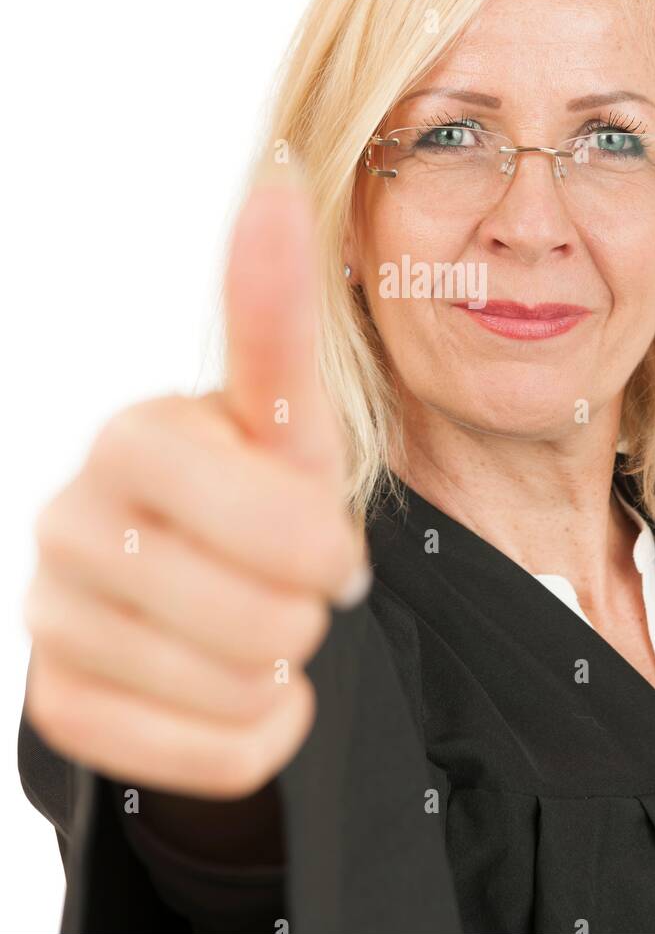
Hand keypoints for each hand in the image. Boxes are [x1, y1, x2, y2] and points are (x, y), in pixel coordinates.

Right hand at [23, 165, 368, 798]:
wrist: (196, 592)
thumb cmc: (252, 493)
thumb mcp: (285, 419)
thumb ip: (277, 314)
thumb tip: (275, 178)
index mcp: (132, 438)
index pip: (275, 521)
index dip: (323, 547)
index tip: (326, 546)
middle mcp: (67, 519)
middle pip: (260, 615)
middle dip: (306, 611)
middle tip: (291, 592)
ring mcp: (49, 617)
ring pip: (231, 689)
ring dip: (280, 672)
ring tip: (259, 633)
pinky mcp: (57, 705)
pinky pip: (202, 756)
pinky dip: (251, 739)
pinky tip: (236, 691)